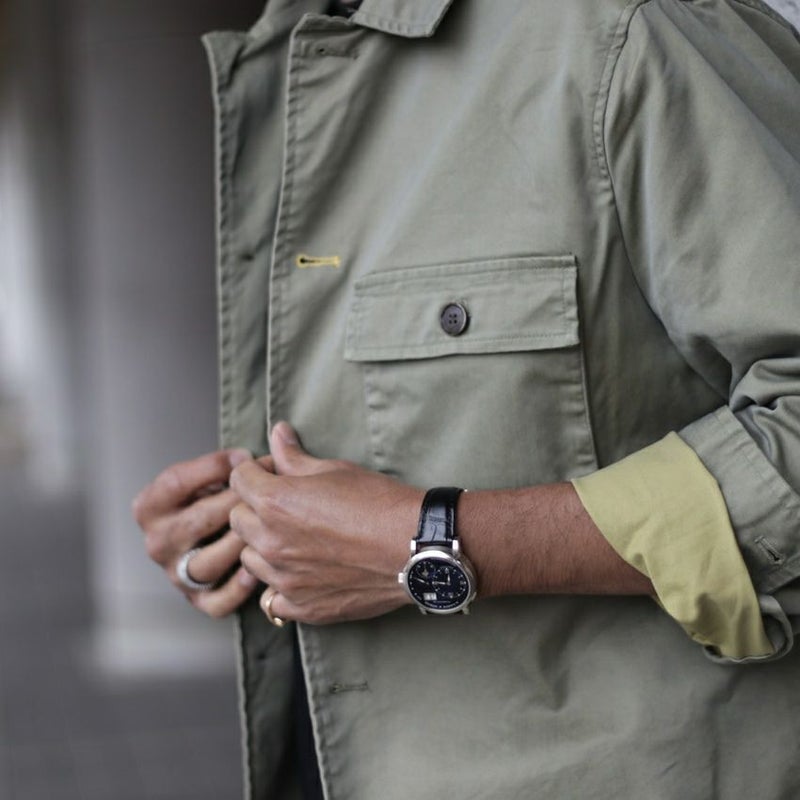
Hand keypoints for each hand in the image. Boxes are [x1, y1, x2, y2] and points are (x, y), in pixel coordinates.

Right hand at [132, 449, 263, 617]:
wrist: (210, 539)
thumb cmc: (215, 498)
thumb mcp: (212, 476)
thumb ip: (234, 460)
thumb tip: (282, 434)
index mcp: (150, 507)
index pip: (176, 482)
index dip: (214, 466)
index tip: (245, 456)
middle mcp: (157, 542)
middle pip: (198, 522)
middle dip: (237, 502)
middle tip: (267, 492)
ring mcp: (176, 574)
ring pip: (207, 564)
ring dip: (239, 544)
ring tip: (266, 528)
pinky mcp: (198, 601)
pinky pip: (217, 602)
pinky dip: (238, 588)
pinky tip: (256, 568)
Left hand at [230, 422, 422, 624]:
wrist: (416, 547)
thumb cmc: (380, 502)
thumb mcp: (336, 470)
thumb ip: (295, 457)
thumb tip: (277, 433)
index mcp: (275, 502)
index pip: (239, 479)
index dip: (255, 472)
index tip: (272, 474)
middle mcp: (271, 542)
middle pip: (237, 519)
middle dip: (255, 508)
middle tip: (286, 506)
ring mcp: (284, 578)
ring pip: (250, 559)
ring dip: (264, 547)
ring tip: (296, 540)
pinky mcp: (301, 606)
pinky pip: (272, 599)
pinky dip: (282, 586)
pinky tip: (304, 573)